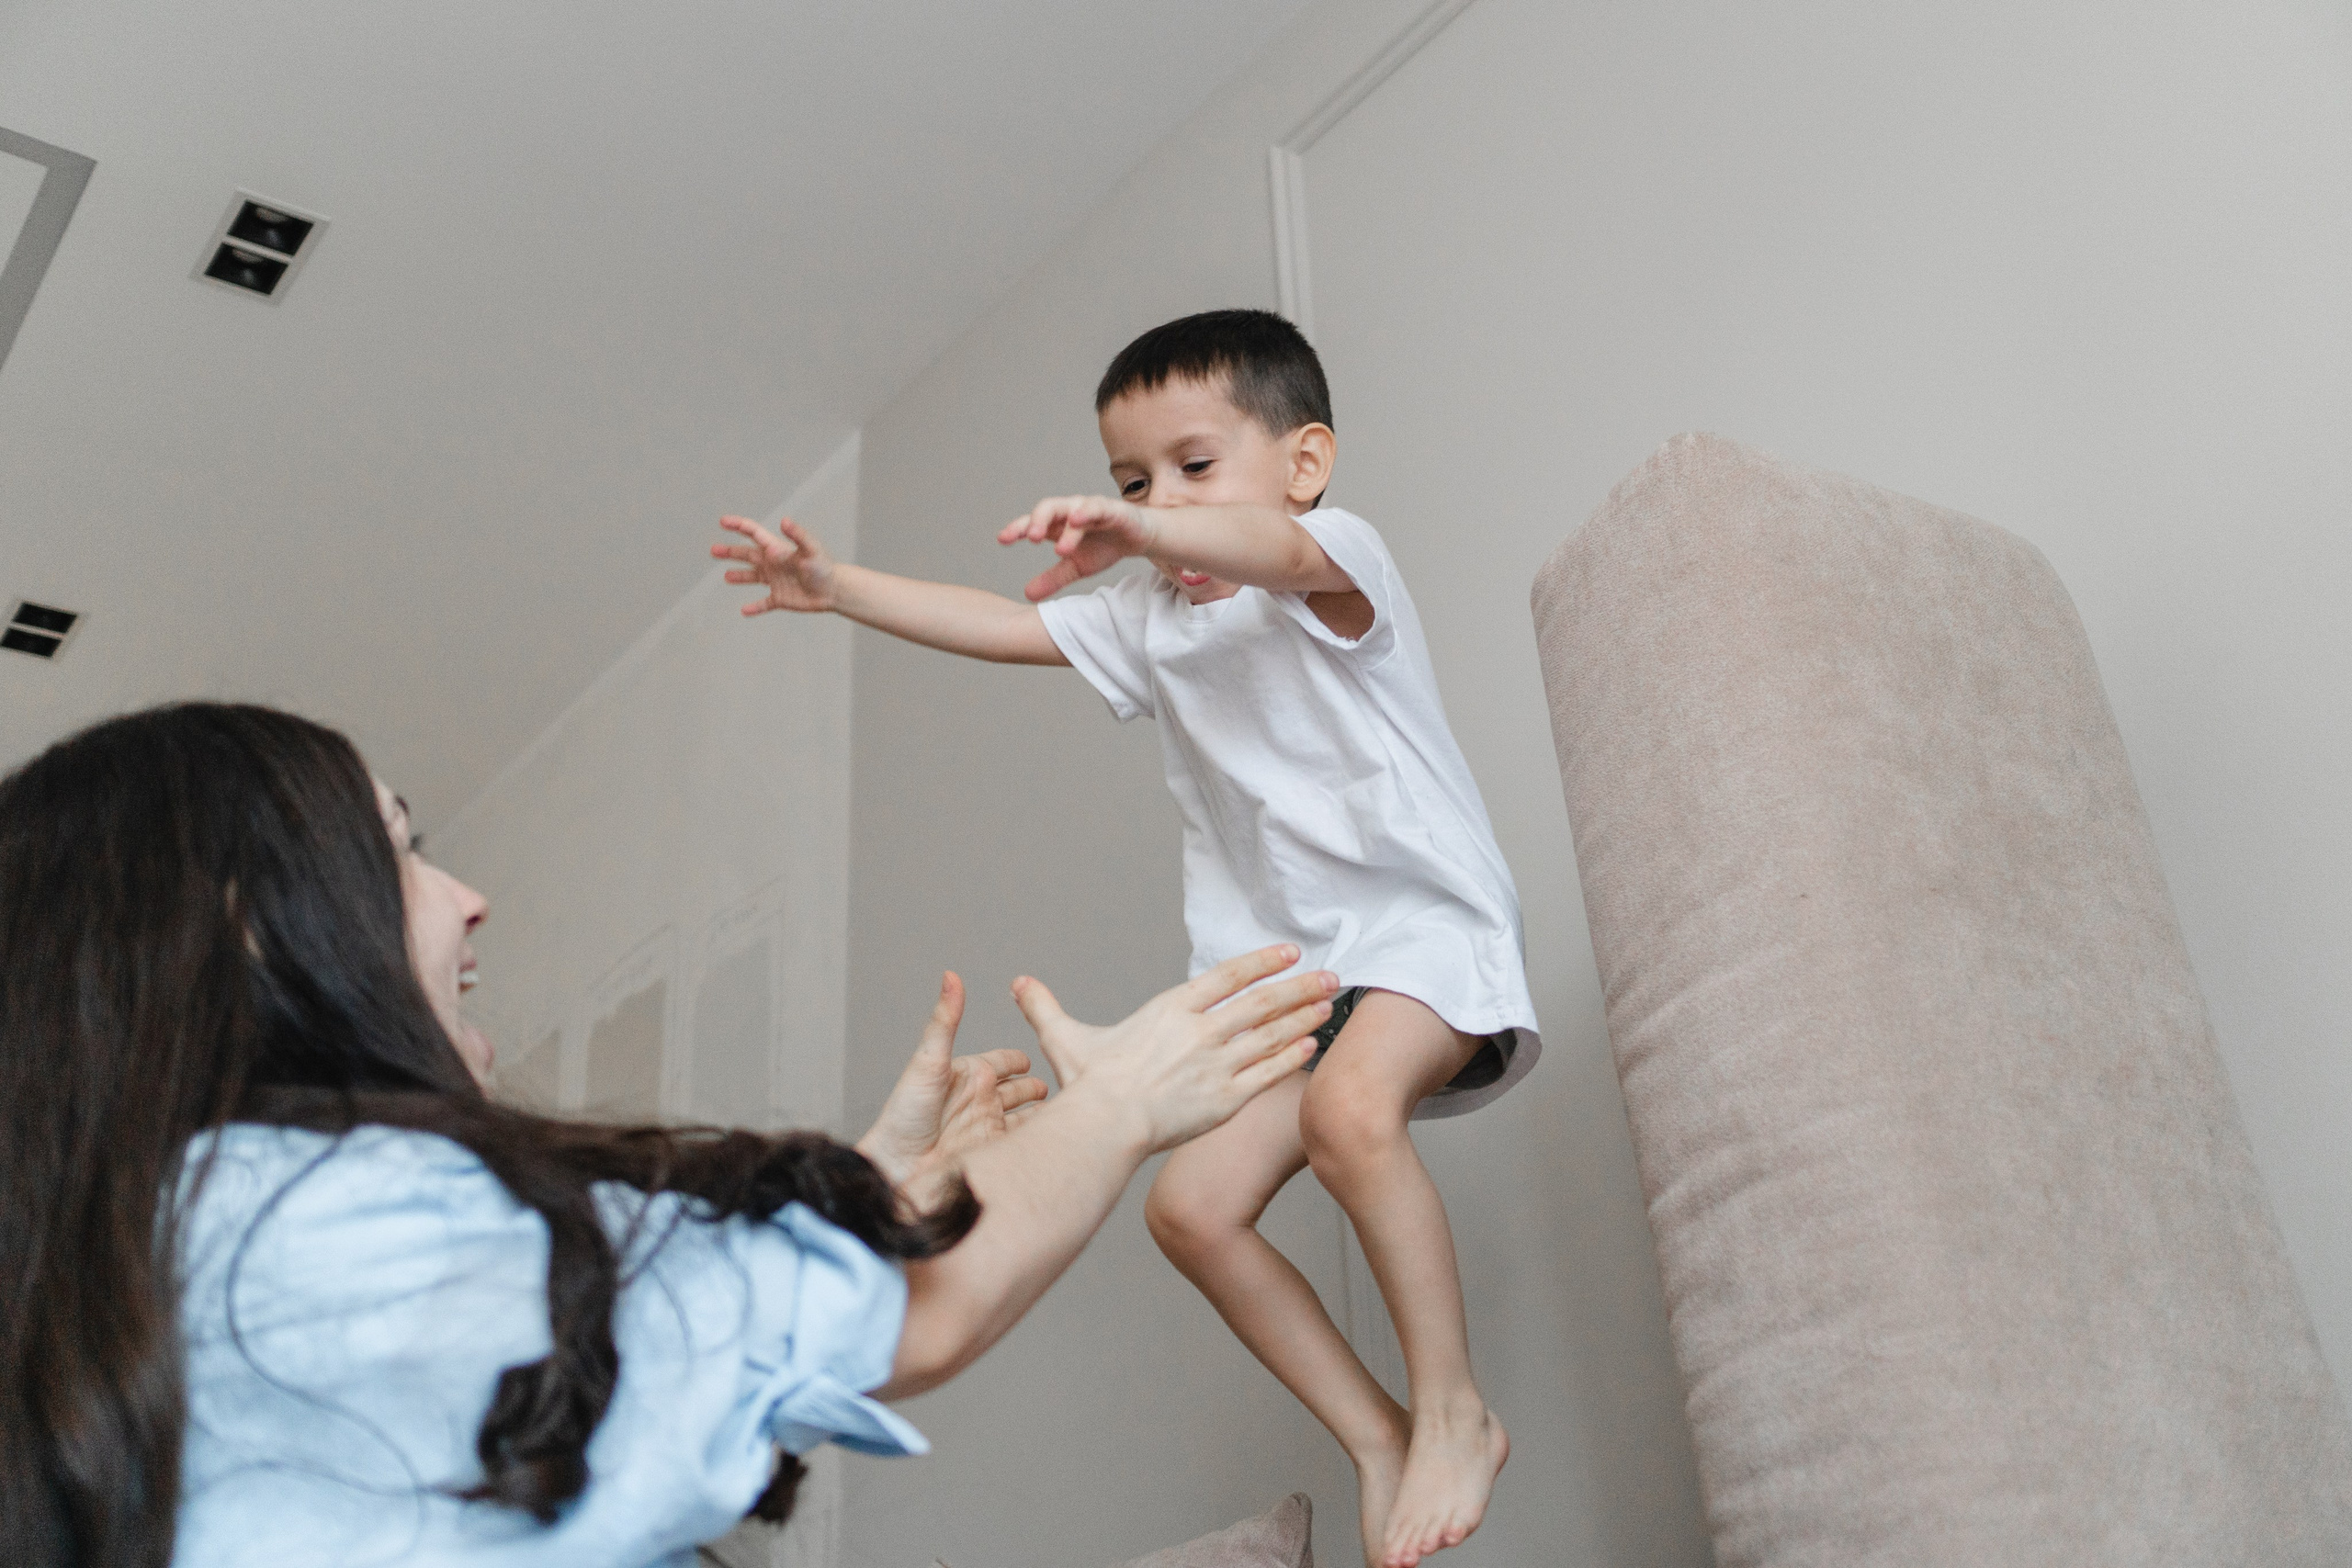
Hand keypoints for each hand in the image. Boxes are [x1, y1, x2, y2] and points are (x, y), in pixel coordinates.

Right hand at [712, 514, 839, 614]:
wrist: (835, 591)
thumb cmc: (824, 568)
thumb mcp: (811, 549)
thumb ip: (797, 536)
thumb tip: (783, 521)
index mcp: (777, 549)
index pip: (754, 533)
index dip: (738, 526)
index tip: (723, 521)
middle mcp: (773, 563)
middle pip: (747, 555)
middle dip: (730, 552)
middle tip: (713, 550)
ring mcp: (776, 581)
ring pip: (752, 577)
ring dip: (739, 575)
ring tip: (726, 576)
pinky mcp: (781, 598)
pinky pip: (764, 604)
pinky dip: (754, 608)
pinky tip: (745, 611)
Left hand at [858, 972, 1048, 1204]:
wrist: (897, 1167)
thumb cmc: (904, 1114)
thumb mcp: (928, 1061)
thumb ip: (945, 1020)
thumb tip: (951, 977)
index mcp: (969, 1074)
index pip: (1003, 1062)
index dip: (1018, 1060)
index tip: (1037, 1053)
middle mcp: (982, 1099)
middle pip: (1020, 1090)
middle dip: (1039, 1086)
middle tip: (1062, 1082)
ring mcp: (990, 1126)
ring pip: (1027, 1116)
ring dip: (1044, 1113)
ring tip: (1068, 1109)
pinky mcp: (996, 1153)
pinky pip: (1024, 1142)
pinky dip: (1038, 1139)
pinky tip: (1055, 1137)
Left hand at [997, 495, 1156, 601]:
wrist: (1137, 539)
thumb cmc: (1104, 547)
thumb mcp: (1076, 567)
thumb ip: (1053, 579)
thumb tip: (1027, 595)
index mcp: (1057, 525)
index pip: (1032, 523)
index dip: (1016, 529)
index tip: (1003, 539)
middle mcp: (1069, 512)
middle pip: (1047, 509)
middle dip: (1037, 521)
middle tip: (1031, 538)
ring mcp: (1089, 508)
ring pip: (1071, 509)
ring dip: (1063, 522)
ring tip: (1058, 546)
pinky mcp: (1111, 509)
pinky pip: (1096, 507)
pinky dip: (1086, 512)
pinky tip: (1078, 520)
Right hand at [1010, 946, 1335, 1152]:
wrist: (1104, 1125)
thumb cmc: (1087, 1085)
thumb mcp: (1066, 1038)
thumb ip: (1047, 1007)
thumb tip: (1019, 983)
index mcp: (1171, 1009)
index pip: (1228, 976)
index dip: (1262, 962)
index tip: (1290, 953)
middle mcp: (1201, 1031)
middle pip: (1262, 1002)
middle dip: (1300, 987)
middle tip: (1332, 977)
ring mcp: (1217, 1064)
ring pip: (1272, 1034)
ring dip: (1304, 1017)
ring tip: (1330, 1004)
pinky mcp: (1226, 1099)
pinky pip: (1267, 1073)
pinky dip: (1292, 1056)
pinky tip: (1311, 1044)